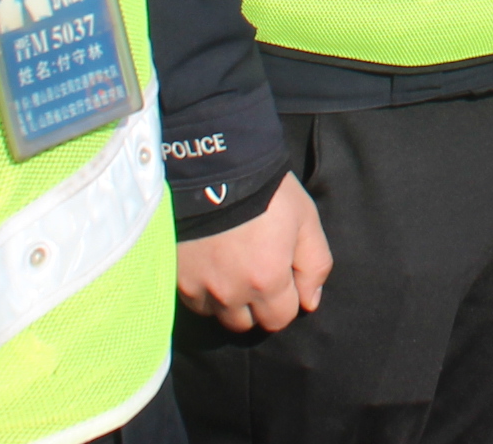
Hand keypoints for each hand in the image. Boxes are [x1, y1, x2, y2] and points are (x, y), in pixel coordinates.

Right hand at [175, 173, 330, 332]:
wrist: (213, 169)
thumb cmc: (266, 191)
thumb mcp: (305, 219)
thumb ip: (315, 264)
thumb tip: (310, 302)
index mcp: (267, 280)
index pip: (280, 318)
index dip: (287, 299)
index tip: (282, 275)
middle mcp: (232, 293)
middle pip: (248, 323)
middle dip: (258, 305)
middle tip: (257, 271)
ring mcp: (201, 288)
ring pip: (220, 315)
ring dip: (230, 300)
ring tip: (233, 268)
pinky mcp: (178, 279)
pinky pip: (196, 302)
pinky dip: (206, 291)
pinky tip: (212, 265)